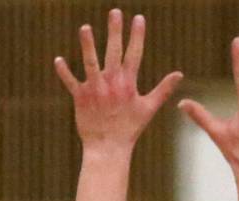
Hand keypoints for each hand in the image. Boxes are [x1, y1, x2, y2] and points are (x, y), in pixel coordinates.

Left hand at [55, 10, 181, 151]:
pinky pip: (71, 82)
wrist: (108, 148)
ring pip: (90, 62)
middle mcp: (111, 83)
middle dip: (115, 31)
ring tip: (85, 28)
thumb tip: (180, 74)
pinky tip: (58, 60)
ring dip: (87, 45)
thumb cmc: (129, 129)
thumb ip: (163, 89)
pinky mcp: (81, 98)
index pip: (134, 53)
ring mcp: (95, 89)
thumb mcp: (149, 108)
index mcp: (128, 83)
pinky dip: (64, 72)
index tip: (138, 18)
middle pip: (113, 51)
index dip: (137, 35)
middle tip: (115, 12)